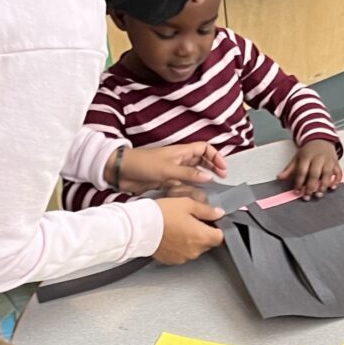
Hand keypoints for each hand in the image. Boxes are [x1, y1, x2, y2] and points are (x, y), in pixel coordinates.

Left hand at [108, 143, 227, 193]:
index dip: (215, 156)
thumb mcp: (167, 170)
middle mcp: (179, 160)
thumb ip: (188, 174)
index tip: (222, 168)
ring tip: (211, 189)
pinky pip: (185, 184)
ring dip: (203, 179)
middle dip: (213, 168)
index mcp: (181, 152)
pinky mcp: (168, 182)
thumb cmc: (142, 165)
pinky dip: (192, 189)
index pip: (204, 148)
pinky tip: (195, 196)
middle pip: (202, 161)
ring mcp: (174, 171)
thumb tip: (208, 177)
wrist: (121, 172)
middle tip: (221, 178)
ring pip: (194, 173)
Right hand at [153, 196, 223, 263]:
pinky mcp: (173, 260)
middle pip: (208, 242)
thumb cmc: (161, 214)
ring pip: (195, 248)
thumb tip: (218, 213)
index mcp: (202, 236)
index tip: (212, 222)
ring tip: (178, 227)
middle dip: (203, 232)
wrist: (139, 227)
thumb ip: (206, 210)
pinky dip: (180, 246)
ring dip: (191, 239)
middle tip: (191, 220)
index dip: (218, 228)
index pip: (221, 237)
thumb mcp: (187, 204)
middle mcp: (195, 250)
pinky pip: (182, 253)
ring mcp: (184, 257)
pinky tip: (171, 235)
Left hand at [277, 141, 341, 198]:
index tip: (297, 191)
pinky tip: (332, 188)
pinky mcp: (336, 163)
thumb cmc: (309, 151)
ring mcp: (328, 160)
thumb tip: (279, 178)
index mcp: (306, 156)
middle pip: (315, 174)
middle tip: (307, 196)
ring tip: (318, 194)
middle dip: (311, 187)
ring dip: (323, 186)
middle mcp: (318, 158)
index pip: (302, 171)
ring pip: (327, 174)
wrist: (321, 139)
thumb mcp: (297, 157)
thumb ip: (289, 169)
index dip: (299, 182)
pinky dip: (336, 181)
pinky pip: (338, 173)